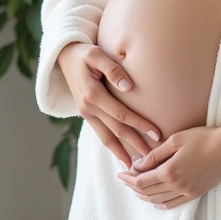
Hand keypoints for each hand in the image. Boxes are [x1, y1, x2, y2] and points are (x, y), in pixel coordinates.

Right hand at [56, 42, 161, 168]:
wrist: (64, 56)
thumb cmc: (83, 52)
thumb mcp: (96, 54)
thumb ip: (113, 70)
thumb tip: (128, 87)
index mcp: (92, 94)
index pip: (122, 114)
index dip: (140, 125)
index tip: (157, 133)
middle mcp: (88, 107)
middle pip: (116, 131)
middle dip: (134, 144)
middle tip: (151, 158)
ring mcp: (85, 112)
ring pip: (105, 137)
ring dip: (120, 152)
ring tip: (134, 166)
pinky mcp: (86, 113)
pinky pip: (100, 133)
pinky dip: (110, 145)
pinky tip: (119, 154)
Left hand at [116, 119, 220, 209]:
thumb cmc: (203, 139)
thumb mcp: (176, 140)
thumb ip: (155, 154)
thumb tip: (138, 164)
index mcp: (169, 171)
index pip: (141, 180)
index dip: (129, 178)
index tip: (121, 173)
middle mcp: (176, 185)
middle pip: (148, 191)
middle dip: (133, 186)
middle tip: (125, 179)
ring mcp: (186, 191)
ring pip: (159, 200)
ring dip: (144, 196)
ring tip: (136, 190)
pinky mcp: (195, 193)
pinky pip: (174, 204)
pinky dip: (161, 204)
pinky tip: (155, 202)